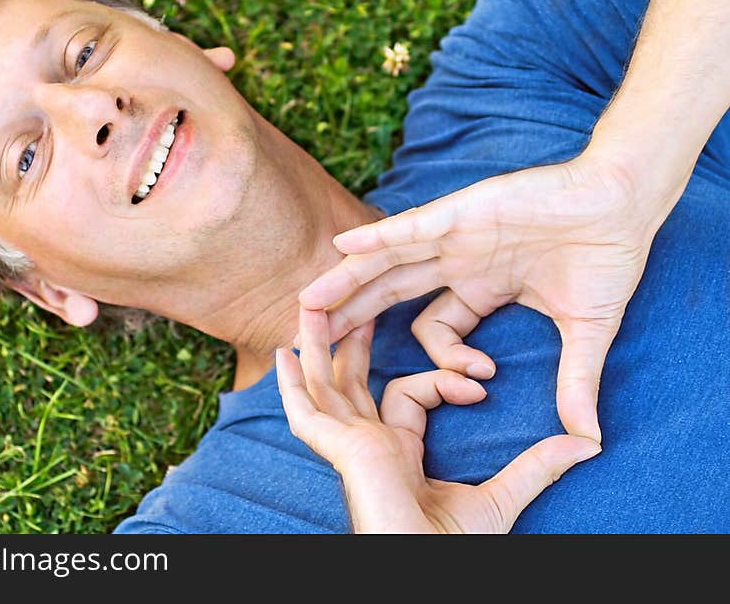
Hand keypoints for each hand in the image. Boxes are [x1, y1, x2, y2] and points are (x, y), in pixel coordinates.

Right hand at [276, 307, 600, 532]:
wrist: (429, 568)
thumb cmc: (456, 550)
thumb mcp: (501, 497)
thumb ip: (535, 467)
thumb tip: (586, 444)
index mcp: (398, 453)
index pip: (408, 395)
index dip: (444, 381)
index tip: (481, 384)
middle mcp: (368, 444)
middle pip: (353, 379)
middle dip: (351, 339)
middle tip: (352, 301)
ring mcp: (350, 446)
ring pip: (326, 384)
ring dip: (318, 342)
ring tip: (308, 303)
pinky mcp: (340, 450)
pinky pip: (307, 413)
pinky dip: (292, 385)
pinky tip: (283, 356)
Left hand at [299, 153, 663, 441]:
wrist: (623, 205)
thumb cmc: (606, 258)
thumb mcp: (583, 328)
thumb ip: (573, 379)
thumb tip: (586, 437)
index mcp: (480, 286)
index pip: (435, 327)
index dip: (446, 356)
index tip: (484, 375)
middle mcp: (458, 260)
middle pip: (389, 291)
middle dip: (352, 314)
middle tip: (312, 339)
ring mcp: (456, 235)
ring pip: (387, 261)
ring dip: (347, 279)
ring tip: (308, 300)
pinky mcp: (463, 211)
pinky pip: (412, 227)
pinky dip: (378, 235)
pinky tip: (345, 245)